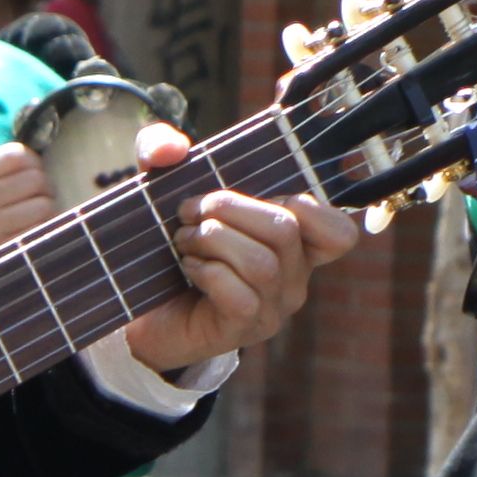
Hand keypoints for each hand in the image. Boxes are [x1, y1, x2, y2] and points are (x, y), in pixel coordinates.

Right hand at [0, 139, 60, 268]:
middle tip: (39, 197)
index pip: (16, 155)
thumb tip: (39, 166)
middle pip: (36, 179)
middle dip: (44, 188)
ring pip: (44, 205)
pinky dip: (43, 229)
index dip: (33, 162)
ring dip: (47, 210)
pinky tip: (32, 232)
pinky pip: (39, 230)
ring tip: (37, 216)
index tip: (31, 172)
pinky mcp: (3, 249)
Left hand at [113, 122, 362, 375]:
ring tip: (183, 240)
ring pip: (262, 263)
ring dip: (211, 240)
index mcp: (291, 244)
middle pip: (285, 229)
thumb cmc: (163, 246)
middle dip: (229, 207)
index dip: (310, 206)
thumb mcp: (161, 185)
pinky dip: (208, 272)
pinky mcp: (241, 329)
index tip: (256, 194)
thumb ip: (160, 148)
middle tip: (189, 212)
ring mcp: (270, 308)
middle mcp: (291, 278)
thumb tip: (173, 147)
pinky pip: (240, 296)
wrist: (138, 312)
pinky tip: (189, 268)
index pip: (338, 233)